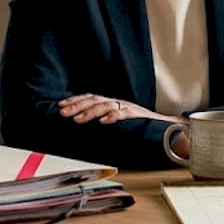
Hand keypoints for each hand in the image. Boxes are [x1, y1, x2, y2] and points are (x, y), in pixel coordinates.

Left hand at [58, 94, 176, 124]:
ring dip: (90, 112)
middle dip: (76, 106)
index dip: (75, 100)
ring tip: (78, 120)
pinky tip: (103, 122)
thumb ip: (104, 119)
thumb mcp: (118, 120)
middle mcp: (117, 102)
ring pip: (105, 106)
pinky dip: (112, 117)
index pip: (90, 98)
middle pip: (94, 100)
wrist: (164, 126)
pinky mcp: (136, 115)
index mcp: (111, 103)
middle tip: (63, 113)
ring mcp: (127, 108)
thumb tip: (83, 125)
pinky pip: (123, 114)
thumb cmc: (139, 125)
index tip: (60, 105)